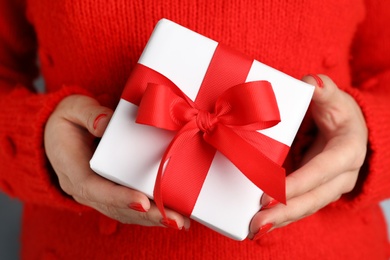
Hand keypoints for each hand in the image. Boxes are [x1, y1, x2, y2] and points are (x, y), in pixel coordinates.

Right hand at [44, 94, 189, 229]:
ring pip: (125, 212)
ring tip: (179, 222)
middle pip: (116, 207)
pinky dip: (150, 213)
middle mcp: (84, 189)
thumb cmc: (68, 120)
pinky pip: (129, 208)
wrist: (59, 134)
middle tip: (175, 221)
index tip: (143, 202)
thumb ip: (89, 114)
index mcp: (72, 169)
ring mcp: (97, 194)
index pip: (94, 188)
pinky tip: (171, 215)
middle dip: (147, 215)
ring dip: (153, 218)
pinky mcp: (110, 192)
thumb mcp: (72, 109)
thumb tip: (106, 124)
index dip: (119, 197)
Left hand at [248, 74, 367, 239]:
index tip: (270, 193)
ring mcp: (329, 188)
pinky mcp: (315, 191)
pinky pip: (299, 207)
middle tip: (256, 223)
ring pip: (305, 208)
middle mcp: (341, 176)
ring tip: (253, 229)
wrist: (348, 131)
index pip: (321, 171)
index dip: (297, 184)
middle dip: (284, 212)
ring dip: (280, 220)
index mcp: (347, 152)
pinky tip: (261, 223)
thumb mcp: (335, 99)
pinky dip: (281, 216)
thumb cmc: (339, 113)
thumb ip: (325, 91)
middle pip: (313, 198)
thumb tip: (312, 83)